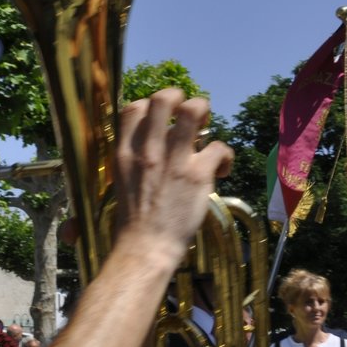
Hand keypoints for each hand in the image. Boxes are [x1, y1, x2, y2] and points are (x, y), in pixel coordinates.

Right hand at [111, 90, 232, 264]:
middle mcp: (148, 150)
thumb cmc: (131, 224)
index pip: (135, 107)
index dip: (151, 107)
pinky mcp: (197, 175)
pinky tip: (222, 170)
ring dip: (204, 114)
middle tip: (187, 117)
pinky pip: (220, 146)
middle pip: (164, 98)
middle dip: (180, 99)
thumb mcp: (119, 185)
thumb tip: (147, 150)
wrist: (144, 249)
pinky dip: (226, 156)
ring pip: (193, 109)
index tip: (161, 122)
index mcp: (125, 152)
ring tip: (205, 130)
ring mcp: (174, 160)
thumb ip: (131, 162)